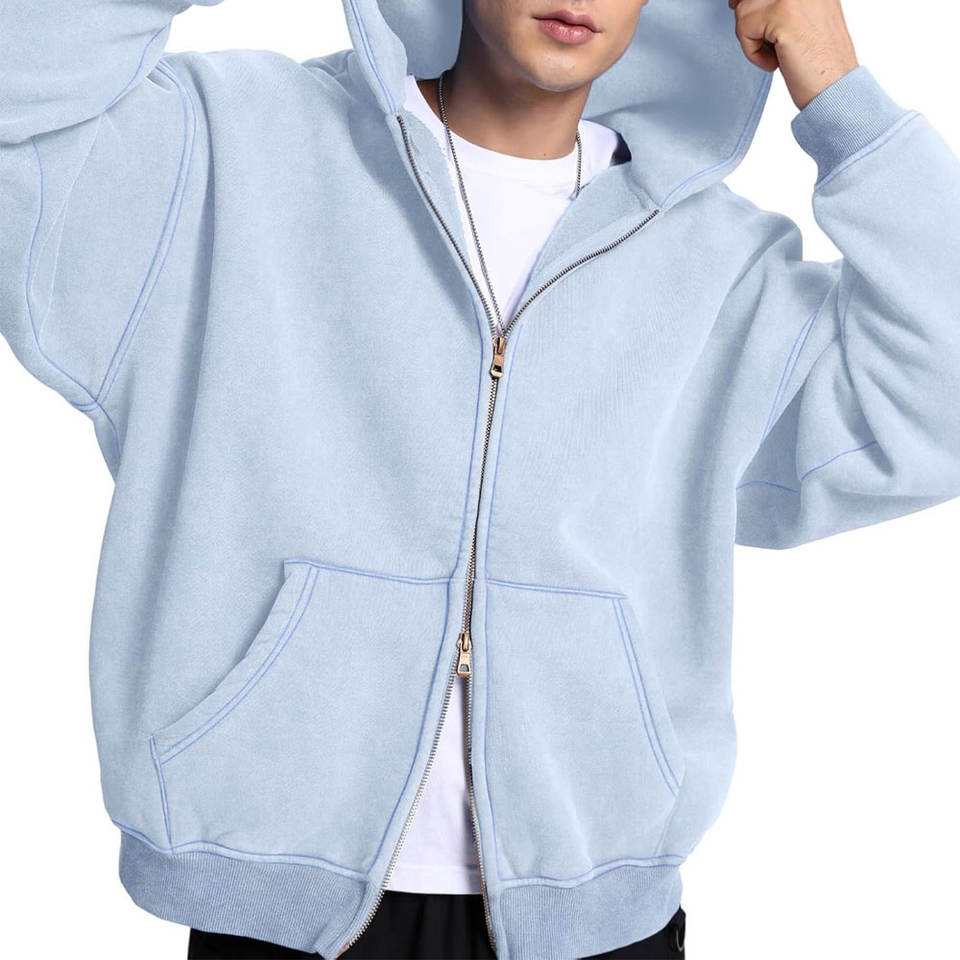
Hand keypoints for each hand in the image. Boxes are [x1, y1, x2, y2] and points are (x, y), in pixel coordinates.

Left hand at [728, 0, 859, 109]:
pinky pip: (744, 27)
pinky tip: (776, 61)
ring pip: (743, 8)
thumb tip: (737, 0)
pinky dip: (753, 53)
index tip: (755, 21)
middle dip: (750, 21)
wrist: (835, 85)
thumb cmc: (819, 59)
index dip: (752, 5)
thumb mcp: (800, 16)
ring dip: (752, 39)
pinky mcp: (782, 12)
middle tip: (771, 44)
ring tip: (778, 53)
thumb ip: (777, 2)